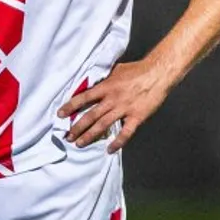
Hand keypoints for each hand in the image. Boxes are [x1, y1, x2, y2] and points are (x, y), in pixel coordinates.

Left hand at [57, 59, 173, 151]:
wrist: (159, 73)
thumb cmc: (137, 70)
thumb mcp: (116, 70)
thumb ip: (104, 79)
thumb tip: (92, 82)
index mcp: (106, 87)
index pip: (83, 97)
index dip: (70, 106)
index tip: (60, 114)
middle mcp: (112, 99)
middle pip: (91, 115)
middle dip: (77, 127)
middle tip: (68, 136)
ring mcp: (124, 109)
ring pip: (103, 125)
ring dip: (90, 135)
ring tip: (79, 143)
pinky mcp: (137, 117)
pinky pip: (126, 132)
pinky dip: (118, 142)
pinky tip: (110, 150)